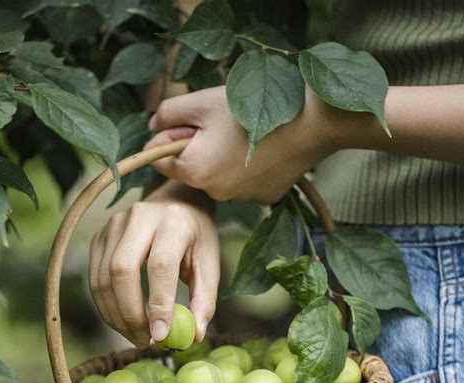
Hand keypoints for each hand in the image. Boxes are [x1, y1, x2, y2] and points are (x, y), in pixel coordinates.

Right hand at [89, 182, 219, 348]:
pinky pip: (94, 278)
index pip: (160, 265)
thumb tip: (194, 335)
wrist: (175, 202)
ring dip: (115, 315)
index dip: (158, 303)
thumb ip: (204, 299)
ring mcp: (113, 224)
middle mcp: (139, 216)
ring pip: (103, 277)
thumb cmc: (196, 238)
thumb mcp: (209, 265)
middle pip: (122, 269)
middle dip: (130, 313)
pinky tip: (122, 322)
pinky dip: (105, 306)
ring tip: (136, 337)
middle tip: (145, 341)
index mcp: (173, 221)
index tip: (161, 335)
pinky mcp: (99, 236)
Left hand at [145, 86, 339, 203]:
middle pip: (191, 167)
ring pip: (218, 175)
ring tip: (247, 134)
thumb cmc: (253, 107)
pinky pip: (244, 182)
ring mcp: (240, 199)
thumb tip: (153, 127)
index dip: (169, 136)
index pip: (158, 158)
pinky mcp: (262, 199)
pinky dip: (248, 167)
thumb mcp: (201, 101)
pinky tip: (266, 150)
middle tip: (223, 124)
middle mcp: (213, 193)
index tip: (191, 121)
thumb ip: (167, 114)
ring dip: (223, 157)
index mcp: (193, 171)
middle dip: (198, 146)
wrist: (310, 124)